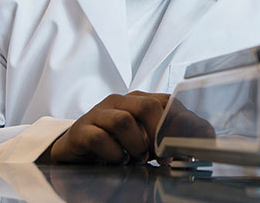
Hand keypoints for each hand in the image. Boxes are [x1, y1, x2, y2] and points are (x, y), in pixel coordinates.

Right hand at [40, 91, 169, 163]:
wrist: (75, 145)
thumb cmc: (113, 140)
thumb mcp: (140, 136)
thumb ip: (160, 140)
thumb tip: (183, 155)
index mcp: (137, 99)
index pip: (165, 101)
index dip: (176, 124)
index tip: (179, 147)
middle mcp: (119, 101)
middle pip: (147, 106)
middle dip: (157, 134)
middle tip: (158, 154)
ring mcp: (99, 113)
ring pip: (124, 121)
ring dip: (135, 144)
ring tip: (137, 158)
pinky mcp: (82, 129)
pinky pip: (99, 137)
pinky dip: (114, 153)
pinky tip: (118, 160)